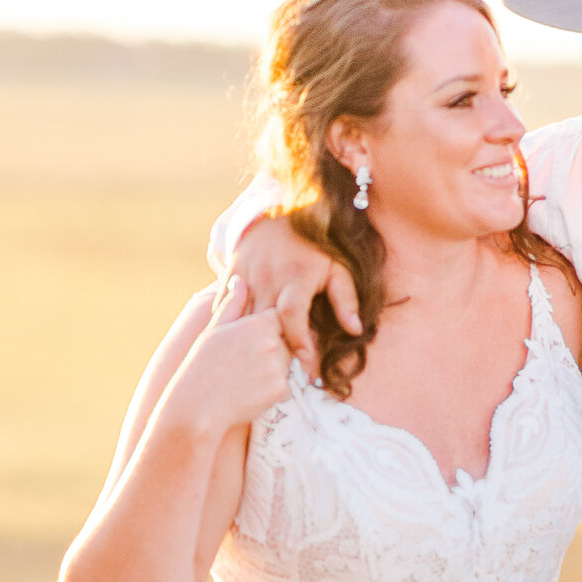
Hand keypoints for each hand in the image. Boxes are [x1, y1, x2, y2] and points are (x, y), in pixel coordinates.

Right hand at [168, 277, 292, 440]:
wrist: (198, 405)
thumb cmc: (201, 365)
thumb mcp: (213, 330)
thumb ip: (232, 305)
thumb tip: (239, 281)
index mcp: (257, 324)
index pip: (280, 316)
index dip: (271, 326)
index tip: (259, 335)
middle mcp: (272, 343)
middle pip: (287, 340)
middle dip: (275, 348)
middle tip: (248, 362)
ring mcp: (279, 367)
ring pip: (287, 364)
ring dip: (274, 369)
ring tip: (246, 378)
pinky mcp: (281, 389)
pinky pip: (285, 386)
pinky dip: (272, 389)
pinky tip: (250, 391)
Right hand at [225, 212, 361, 376]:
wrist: (281, 210)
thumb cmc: (315, 246)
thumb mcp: (337, 268)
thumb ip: (346, 299)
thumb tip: (356, 330)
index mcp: (295, 277)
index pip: (292, 316)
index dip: (298, 341)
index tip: (306, 363)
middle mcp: (268, 276)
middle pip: (265, 323)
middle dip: (274, 349)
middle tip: (283, 372)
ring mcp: (247, 274)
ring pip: (243, 317)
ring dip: (249, 341)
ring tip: (260, 361)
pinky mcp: (231, 273)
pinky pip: (226, 306)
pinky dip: (231, 325)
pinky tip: (237, 343)